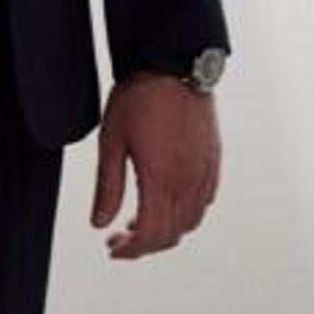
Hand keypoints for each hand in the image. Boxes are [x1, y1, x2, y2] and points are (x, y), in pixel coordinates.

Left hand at [91, 73, 220, 259]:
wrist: (174, 63)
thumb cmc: (140, 97)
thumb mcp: (112, 140)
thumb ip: (107, 186)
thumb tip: (99, 224)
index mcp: (160, 178)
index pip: (149, 235)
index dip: (130, 250)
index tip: (112, 248)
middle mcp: (187, 180)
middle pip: (170, 235)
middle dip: (143, 245)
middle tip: (120, 236)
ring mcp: (204, 171)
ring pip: (190, 222)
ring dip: (166, 231)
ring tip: (141, 220)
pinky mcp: (213, 159)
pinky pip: (205, 201)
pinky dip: (186, 214)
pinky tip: (168, 200)